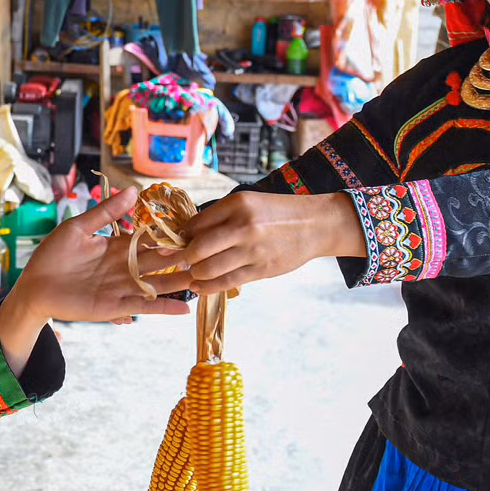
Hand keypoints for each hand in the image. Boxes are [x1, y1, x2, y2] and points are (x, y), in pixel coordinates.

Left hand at [4, 185, 193, 324]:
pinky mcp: (115, 306)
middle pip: (159, 262)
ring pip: (157, 284)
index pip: (149, 240)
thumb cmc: (52, 254)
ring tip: (204, 279)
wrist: (34, 286)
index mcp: (118, 246)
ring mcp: (122, 287)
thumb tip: (133, 191)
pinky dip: (162, 308)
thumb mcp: (79, 227)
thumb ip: (106, 211)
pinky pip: (143, 306)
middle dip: (181, 258)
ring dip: (178, 283)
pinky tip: (183, 309)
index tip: (194, 231)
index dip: (169, 236)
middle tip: (207, 254)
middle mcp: (125, 267)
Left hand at [178, 191, 365, 293]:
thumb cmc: (276, 213)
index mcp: (237, 204)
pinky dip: (207, 287)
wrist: (315, 225)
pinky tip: (199, 286)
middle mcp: (243, 226)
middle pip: (197, 248)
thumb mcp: (248, 203)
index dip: (180, 236)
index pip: (195, 224)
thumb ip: (219, 217)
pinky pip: (226, 282)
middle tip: (180, 259)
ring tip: (192, 272)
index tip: (173, 243)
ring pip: (209, 269)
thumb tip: (187, 234)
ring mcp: (252, 250)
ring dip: (195, 273)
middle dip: (183, 257)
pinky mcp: (261, 270)